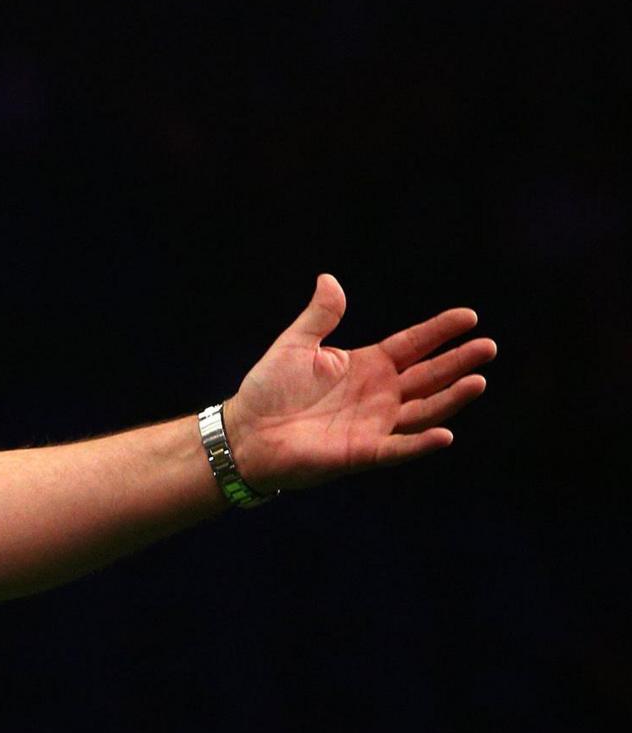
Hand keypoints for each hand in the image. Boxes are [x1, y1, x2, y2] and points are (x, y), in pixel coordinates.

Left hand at [221, 274, 493, 492]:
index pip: (412, 345)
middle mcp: (379, 394)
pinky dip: (421, 443)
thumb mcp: (296, 345)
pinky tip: (445, 434)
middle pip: (428, 376)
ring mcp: (374, 424)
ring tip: (478, 380)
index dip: (439, 331)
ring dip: (451, 398)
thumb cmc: (268, 389)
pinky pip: (398, 448)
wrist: (245, 432)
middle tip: (487, 347)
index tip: (469, 316)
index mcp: (367, 365)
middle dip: (458, 362)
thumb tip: (329, 279)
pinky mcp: (363, 452)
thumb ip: (319, 316)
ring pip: (424, 410)